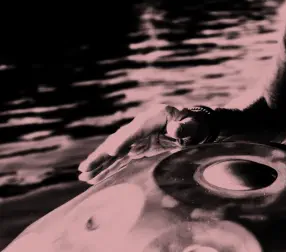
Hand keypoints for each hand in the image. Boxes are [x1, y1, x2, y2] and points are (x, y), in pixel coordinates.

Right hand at [77, 104, 207, 184]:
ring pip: (114, 152)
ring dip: (99, 164)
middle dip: (102, 155)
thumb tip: (176, 129)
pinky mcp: (136, 148)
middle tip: (85, 167)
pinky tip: (94, 178)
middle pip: (118, 141)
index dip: (125, 141)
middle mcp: (140, 126)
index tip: (113, 152)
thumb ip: (185, 127)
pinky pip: (119, 159)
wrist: (192, 126)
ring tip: (83, 175)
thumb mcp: (192, 125)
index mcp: (153, 117)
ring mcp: (137, 138)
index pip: (136, 130)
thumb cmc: (193, 124)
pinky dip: (107, 168)